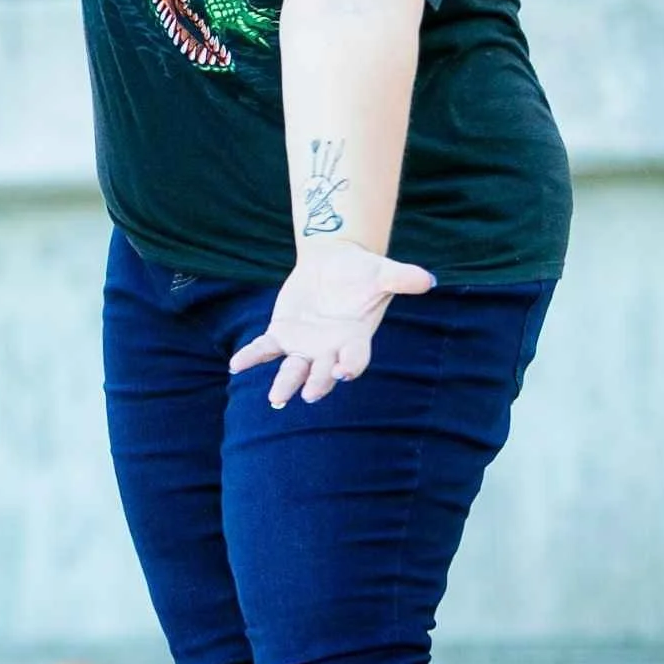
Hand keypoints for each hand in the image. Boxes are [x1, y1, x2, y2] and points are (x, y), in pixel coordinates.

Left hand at [228, 238, 435, 409]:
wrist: (333, 263)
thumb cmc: (362, 272)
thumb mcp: (382, 272)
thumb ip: (402, 278)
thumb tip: (427, 279)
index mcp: (355, 340)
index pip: (354, 359)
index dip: (350, 366)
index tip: (344, 372)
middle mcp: (329, 350)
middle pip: (323, 372)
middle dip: (317, 383)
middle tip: (309, 394)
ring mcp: (304, 347)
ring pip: (292, 370)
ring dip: (284, 384)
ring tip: (276, 400)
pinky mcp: (282, 335)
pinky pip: (264, 349)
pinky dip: (250, 357)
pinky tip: (236, 365)